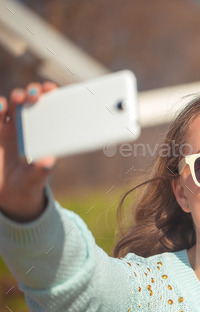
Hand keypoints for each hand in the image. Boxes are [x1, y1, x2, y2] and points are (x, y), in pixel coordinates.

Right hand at [0, 82, 57, 221]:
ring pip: (10, 106)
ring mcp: (7, 128)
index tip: (51, 89)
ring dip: (14, 99)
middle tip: (35, 94)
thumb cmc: (28, 182)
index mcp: (41, 133)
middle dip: (31, 92)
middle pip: (27, 102)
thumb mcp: (35, 178)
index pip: (46, 108)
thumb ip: (42, 170)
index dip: (48, 95)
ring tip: (18, 99)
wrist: (9, 193)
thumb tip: (49, 162)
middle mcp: (25, 126)